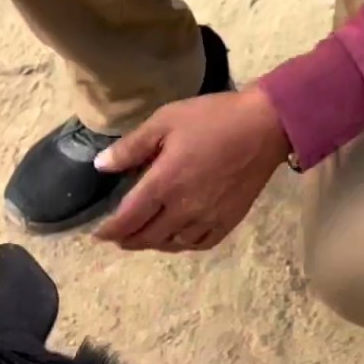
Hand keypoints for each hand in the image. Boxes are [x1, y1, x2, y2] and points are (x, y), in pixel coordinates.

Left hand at [95, 87, 289, 251]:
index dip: (109, 231)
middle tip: (118, 236)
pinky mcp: (227, 221)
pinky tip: (176, 238)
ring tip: (144, 236)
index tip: (99, 234)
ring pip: (171, 244)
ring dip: (153, 243)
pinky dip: (181, 245)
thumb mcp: (166, 121)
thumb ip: (132, 147)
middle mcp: (182, 209)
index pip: (127, 219)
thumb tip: (101, 166)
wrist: (265, 127)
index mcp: (163, 184)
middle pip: (147, 237)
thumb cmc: (213, 118)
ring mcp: (206, 219)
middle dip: (128, 240)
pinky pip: (198, 244)